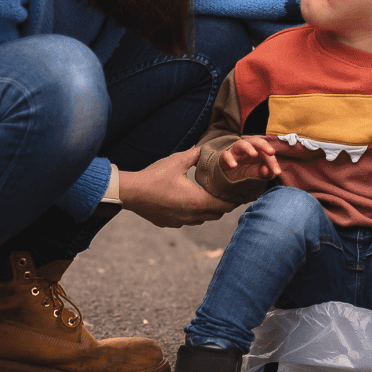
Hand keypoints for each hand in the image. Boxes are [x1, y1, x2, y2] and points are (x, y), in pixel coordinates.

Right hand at [119, 147, 236, 227]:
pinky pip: (187, 221)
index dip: (235, 201)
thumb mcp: (177, 161)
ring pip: (202, 219)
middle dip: (223, 205)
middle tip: (227, 194)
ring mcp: (180, 222)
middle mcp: (191, 215)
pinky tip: (186, 203)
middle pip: (216, 214)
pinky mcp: (169, 224)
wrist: (131, 192)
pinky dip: (192, 214)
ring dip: (207, 210)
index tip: (241, 195)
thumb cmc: (154, 176)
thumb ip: (195, 154)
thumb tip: (207, 148)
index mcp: (197, 201)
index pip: (225, 205)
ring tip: (208, 198)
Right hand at [221, 135, 280, 180]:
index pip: (267, 152)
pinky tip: (234, 166)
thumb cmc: (246, 168)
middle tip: (271, 152)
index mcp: (257, 149)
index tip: (277, 172)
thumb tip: (268, 170)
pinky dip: (230, 159)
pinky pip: (226, 155)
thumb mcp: (258, 172)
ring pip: (241, 144)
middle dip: (264, 145)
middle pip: (256, 141)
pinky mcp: (225, 156)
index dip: (273, 162)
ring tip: (254, 154)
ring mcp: (236, 151)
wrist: (229, 172)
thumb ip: (265, 172)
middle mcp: (247, 147)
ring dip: (248, 148)